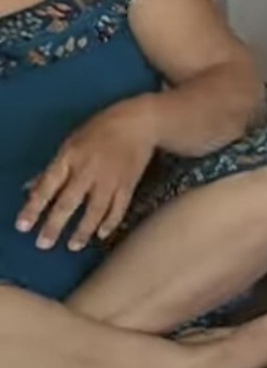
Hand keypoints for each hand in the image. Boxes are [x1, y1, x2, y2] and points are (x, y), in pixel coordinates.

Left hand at [16, 97, 159, 250]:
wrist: (141, 121)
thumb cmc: (101, 129)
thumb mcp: (72, 142)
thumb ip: (54, 168)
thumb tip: (32, 188)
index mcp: (70, 157)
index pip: (47, 186)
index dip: (33, 207)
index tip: (23, 226)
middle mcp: (88, 171)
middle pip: (69, 202)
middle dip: (55, 225)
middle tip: (44, 244)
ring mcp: (110, 179)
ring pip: (94, 210)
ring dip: (83, 230)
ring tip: (73, 246)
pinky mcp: (129, 183)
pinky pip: (118, 207)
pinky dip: (110, 222)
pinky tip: (102, 234)